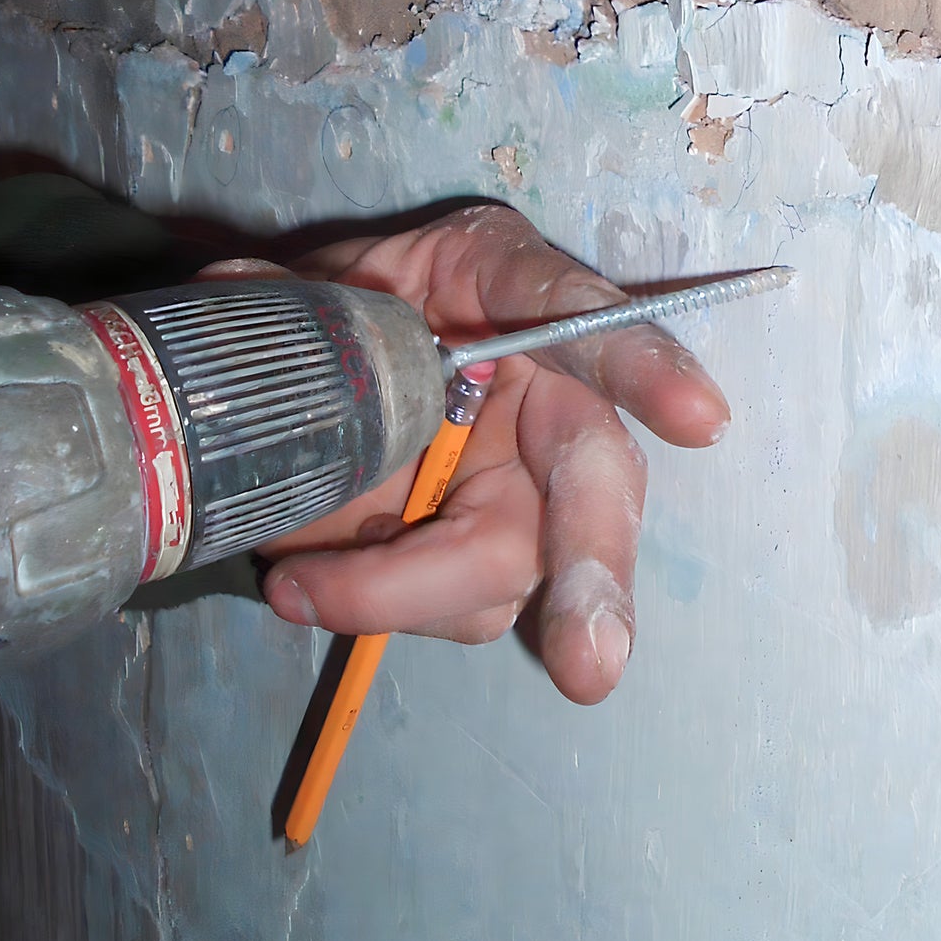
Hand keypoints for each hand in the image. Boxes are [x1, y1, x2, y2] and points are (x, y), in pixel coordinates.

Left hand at [213, 203, 728, 703]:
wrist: (323, 367)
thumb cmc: (350, 302)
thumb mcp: (324, 277)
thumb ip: (297, 297)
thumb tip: (241, 299)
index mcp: (515, 294)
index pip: (585, 318)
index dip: (647, 367)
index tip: (700, 420)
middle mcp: (550, 398)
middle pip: (595, 486)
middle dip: (595, 572)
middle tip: (590, 663)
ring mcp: (526, 488)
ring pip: (513, 570)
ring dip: (413, 595)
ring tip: (300, 586)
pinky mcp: (486, 556)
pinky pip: (461, 606)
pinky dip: (385, 606)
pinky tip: (310, 588)